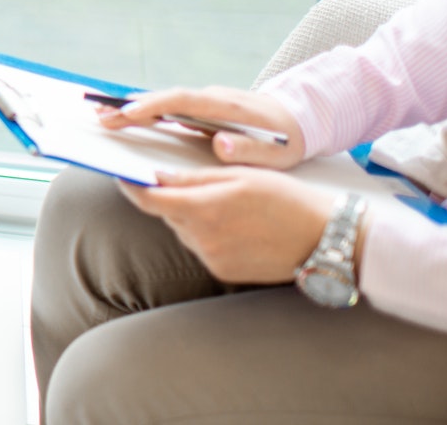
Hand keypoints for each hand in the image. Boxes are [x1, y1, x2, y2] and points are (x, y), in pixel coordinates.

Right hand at [95, 85, 305, 168]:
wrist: (301, 117)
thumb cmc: (287, 141)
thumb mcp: (276, 154)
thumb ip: (249, 151)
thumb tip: (219, 145)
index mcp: (225, 107)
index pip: (182, 101)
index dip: (152, 107)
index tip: (127, 116)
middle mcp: (211, 97)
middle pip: (164, 97)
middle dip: (130, 107)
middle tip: (99, 117)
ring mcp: (205, 100)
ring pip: (164, 100)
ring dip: (133, 107)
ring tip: (102, 116)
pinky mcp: (202, 107)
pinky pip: (169, 106)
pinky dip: (146, 110)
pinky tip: (127, 118)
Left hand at [118, 167, 348, 284]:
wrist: (325, 240)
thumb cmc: (286, 199)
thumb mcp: (240, 175)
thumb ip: (194, 178)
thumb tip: (156, 177)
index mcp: (204, 208)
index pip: (150, 200)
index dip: (131, 187)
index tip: (122, 175)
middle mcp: (203, 238)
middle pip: (167, 214)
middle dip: (170, 198)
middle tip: (191, 184)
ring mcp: (212, 259)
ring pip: (184, 231)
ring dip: (190, 216)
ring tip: (226, 206)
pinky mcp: (223, 272)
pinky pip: (201, 247)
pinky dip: (206, 234)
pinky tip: (234, 226)